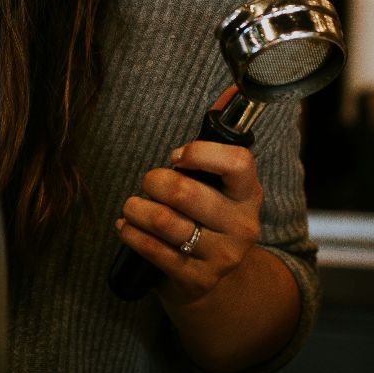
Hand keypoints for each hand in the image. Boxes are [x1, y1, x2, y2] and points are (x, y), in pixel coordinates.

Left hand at [115, 140, 262, 305]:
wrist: (214, 281)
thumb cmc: (207, 219)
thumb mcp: (220, 185)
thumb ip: (218, 142)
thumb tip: (229, 91)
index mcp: (248, 194)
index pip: (237, 163)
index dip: (200, 153)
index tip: (176, 157)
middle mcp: (241, 225)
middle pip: (186, 193)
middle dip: (154, 182)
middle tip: (147, 184)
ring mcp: (222, 256)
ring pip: (165, 222)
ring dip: (136, 209)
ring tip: (131, 206)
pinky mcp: (197, 279)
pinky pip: (153, 250)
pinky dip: (131, 233)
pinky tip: (126, 226)